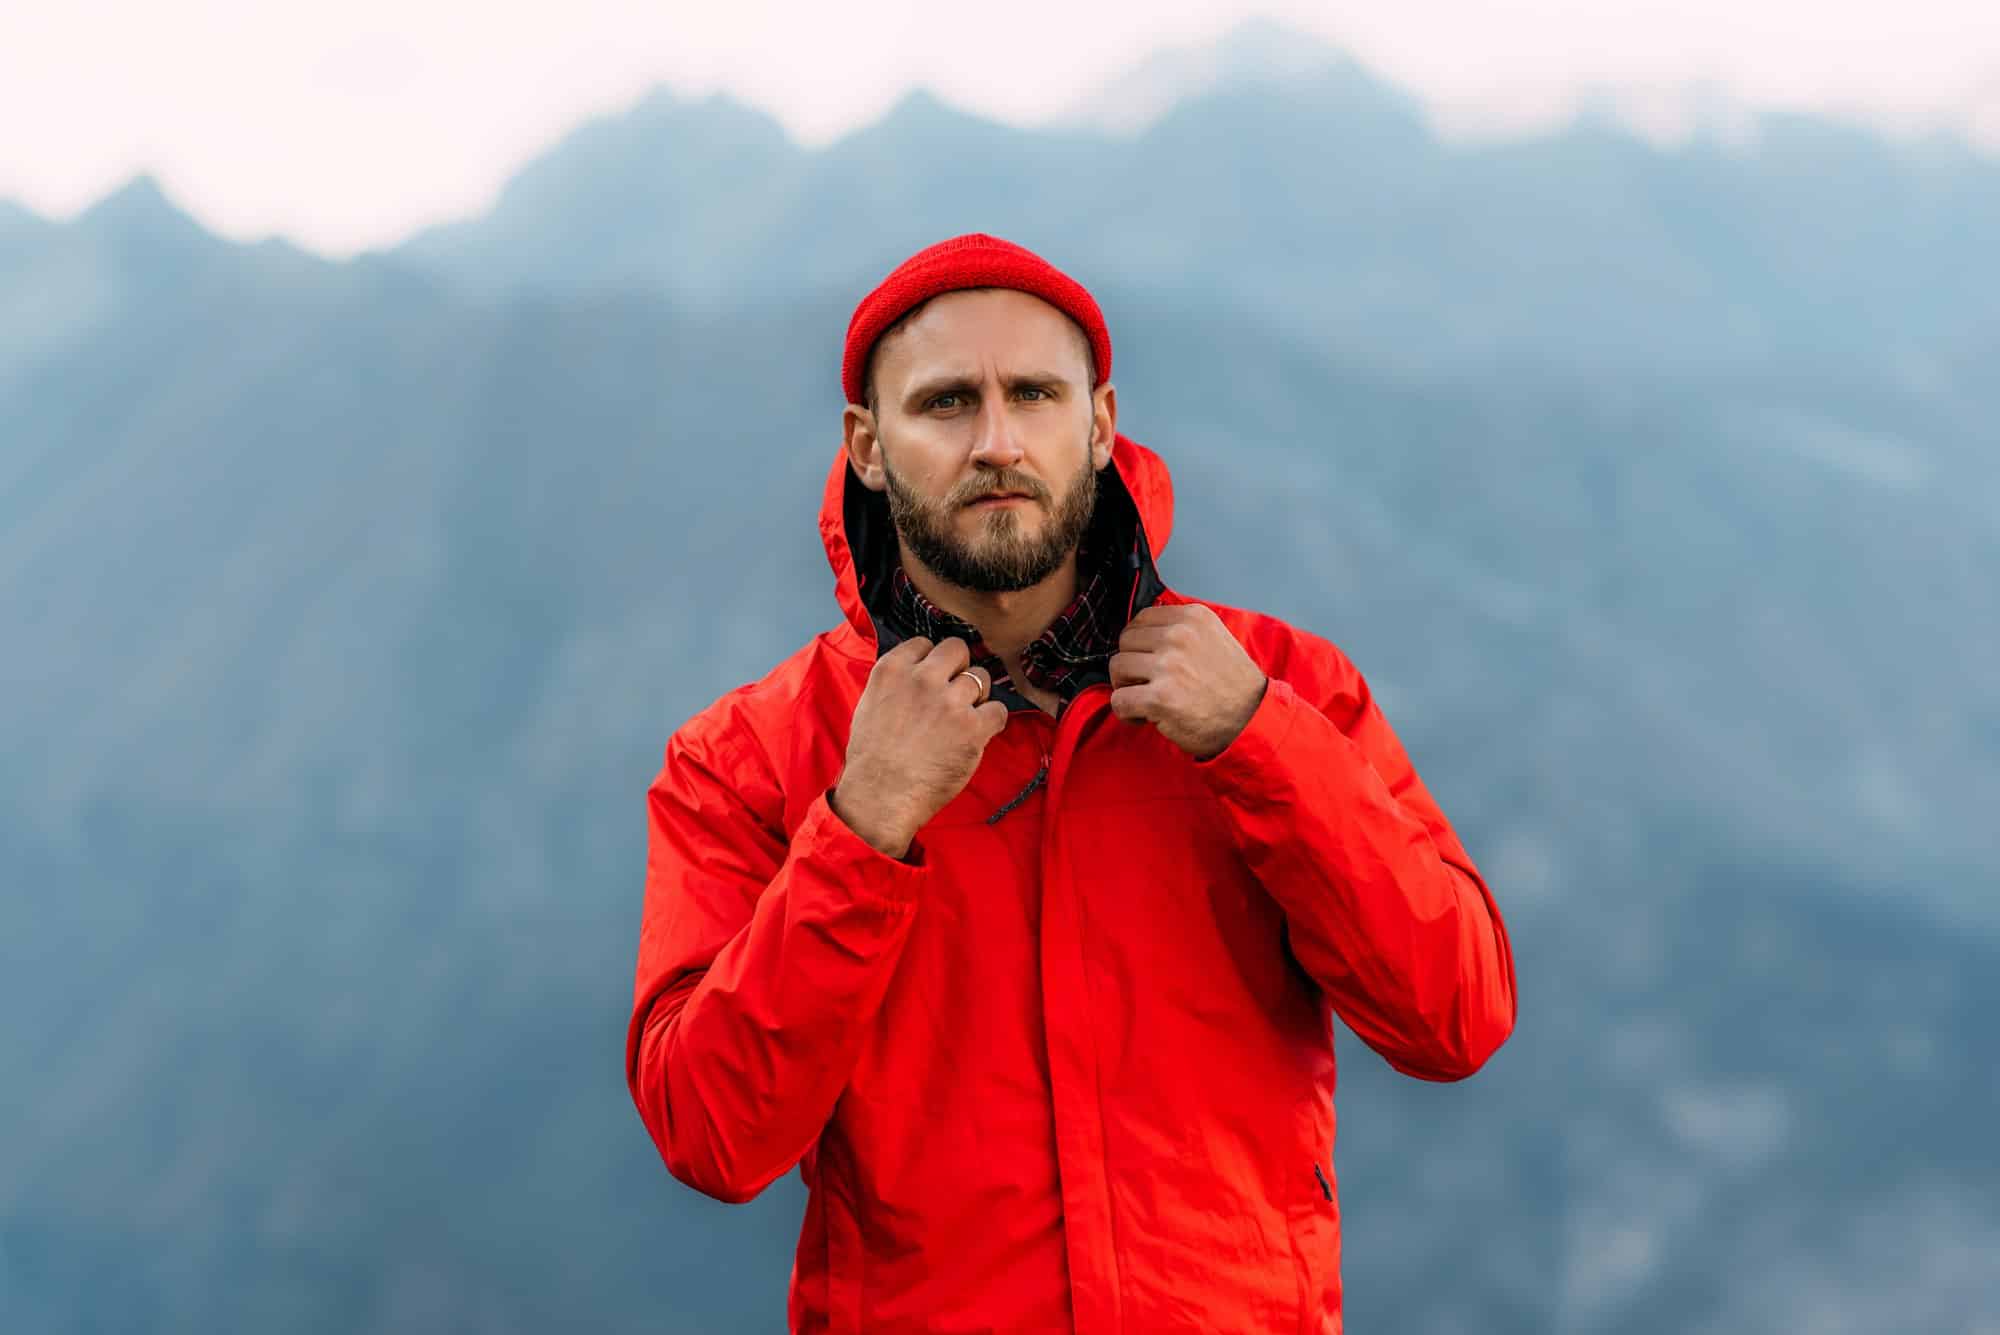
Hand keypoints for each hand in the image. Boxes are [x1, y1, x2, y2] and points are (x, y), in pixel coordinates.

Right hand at [832, 636, 1008, 857]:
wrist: (881, 797)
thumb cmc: (872, 759)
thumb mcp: (870, 704)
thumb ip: (896, 682)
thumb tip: (919, 671)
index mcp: (893, 670)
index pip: (925, 643)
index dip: (932, 662)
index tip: (933, 679)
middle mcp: (922, 679)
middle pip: (958, 649)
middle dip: (959, 668)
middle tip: (954, 693)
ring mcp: (950, 702)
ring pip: (982, 677)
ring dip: (977, 697)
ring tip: (962, 720)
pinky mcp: (973, 728)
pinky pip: (998, 710)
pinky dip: (992, 721)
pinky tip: (978, 734)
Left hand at [1108, 604, 1267, 759]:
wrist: (1252, 720)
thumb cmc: (1231, 685)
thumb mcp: (1212, 638)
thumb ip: (1179, 630)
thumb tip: (1138, 632)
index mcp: (1192, 617)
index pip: (1140, 620)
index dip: (1140, 645)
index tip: (1150, 662)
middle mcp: (1179, 636)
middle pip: (1125, 642)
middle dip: (1133, 665)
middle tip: (1151, 684)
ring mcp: (1169, 666)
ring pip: (1117, 668)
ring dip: (1128, 688)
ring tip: (1150, 700)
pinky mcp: (1160, 698)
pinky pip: (1119, 700)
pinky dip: (1128, 713)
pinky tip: (1147, 717)